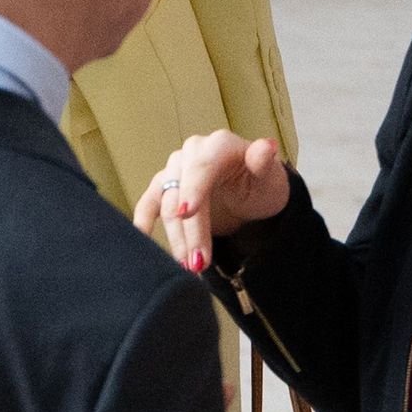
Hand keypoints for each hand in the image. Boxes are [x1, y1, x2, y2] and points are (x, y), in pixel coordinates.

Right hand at [134, 129, 290, 271]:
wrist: (249, 193)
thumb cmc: (261, 183)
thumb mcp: (270, 177)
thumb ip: (264, 163)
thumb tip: (266, 147)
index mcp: (219, 145)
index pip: (202, 167)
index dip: (193, 189)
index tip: (187, 213)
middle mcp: (192, 153)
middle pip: (183, 192)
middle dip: (190, 230)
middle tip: (199, 263)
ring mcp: (175, 170)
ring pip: (167, 205)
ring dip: (176, 238)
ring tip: (189, 266)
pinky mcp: (165, 188)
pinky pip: (148, 203)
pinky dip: (142, 220)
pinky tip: (140, 238)